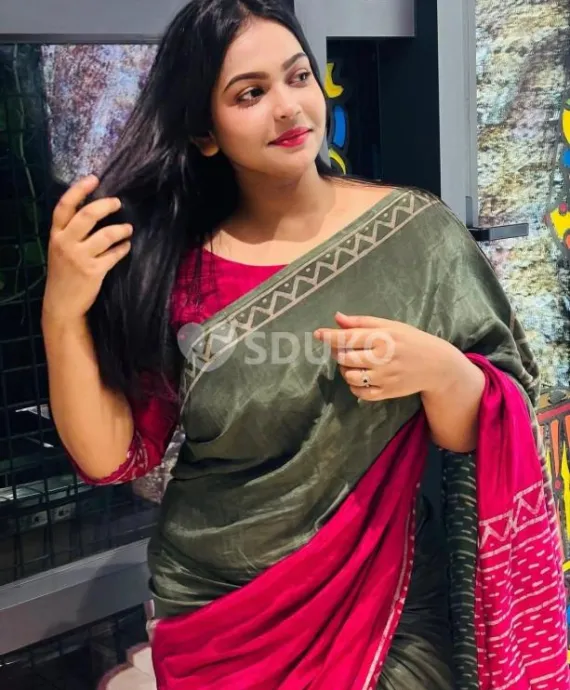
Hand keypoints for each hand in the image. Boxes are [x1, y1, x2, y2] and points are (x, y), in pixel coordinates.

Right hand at [42, 175, 132, 323]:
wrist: (62, 303)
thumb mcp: (60, 248)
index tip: (94, 179)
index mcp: (56, 234)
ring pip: (106, 235)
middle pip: (87, 215)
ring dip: (121, 229)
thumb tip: (96, 209)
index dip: (79, 190)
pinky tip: (126, 247)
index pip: (64, 206)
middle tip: (118, 203)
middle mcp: (65, 243)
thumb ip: (71, 231)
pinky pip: (114, 254)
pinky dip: (123, 248)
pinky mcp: (93, 271)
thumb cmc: (64, 273)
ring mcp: (79, 257)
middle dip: (106, 205)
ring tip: (128, 229)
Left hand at [313, 312, 459, 401]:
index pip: (349, 338)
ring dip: (344, 370)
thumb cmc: (410, 340)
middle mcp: (382, 358)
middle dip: (338, 353)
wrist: (437, 366)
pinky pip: (360, 393)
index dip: (330, 336)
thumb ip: (362, 322)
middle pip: (345, 358)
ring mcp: (384, 377)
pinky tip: (359, 377)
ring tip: (352, 363)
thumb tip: (337, 317)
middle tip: (343, 349)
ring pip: (349, 377)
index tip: (318, 334)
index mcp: (383, 338)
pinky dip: (354, 386)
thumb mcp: (390, 326)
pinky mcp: (387, 393)